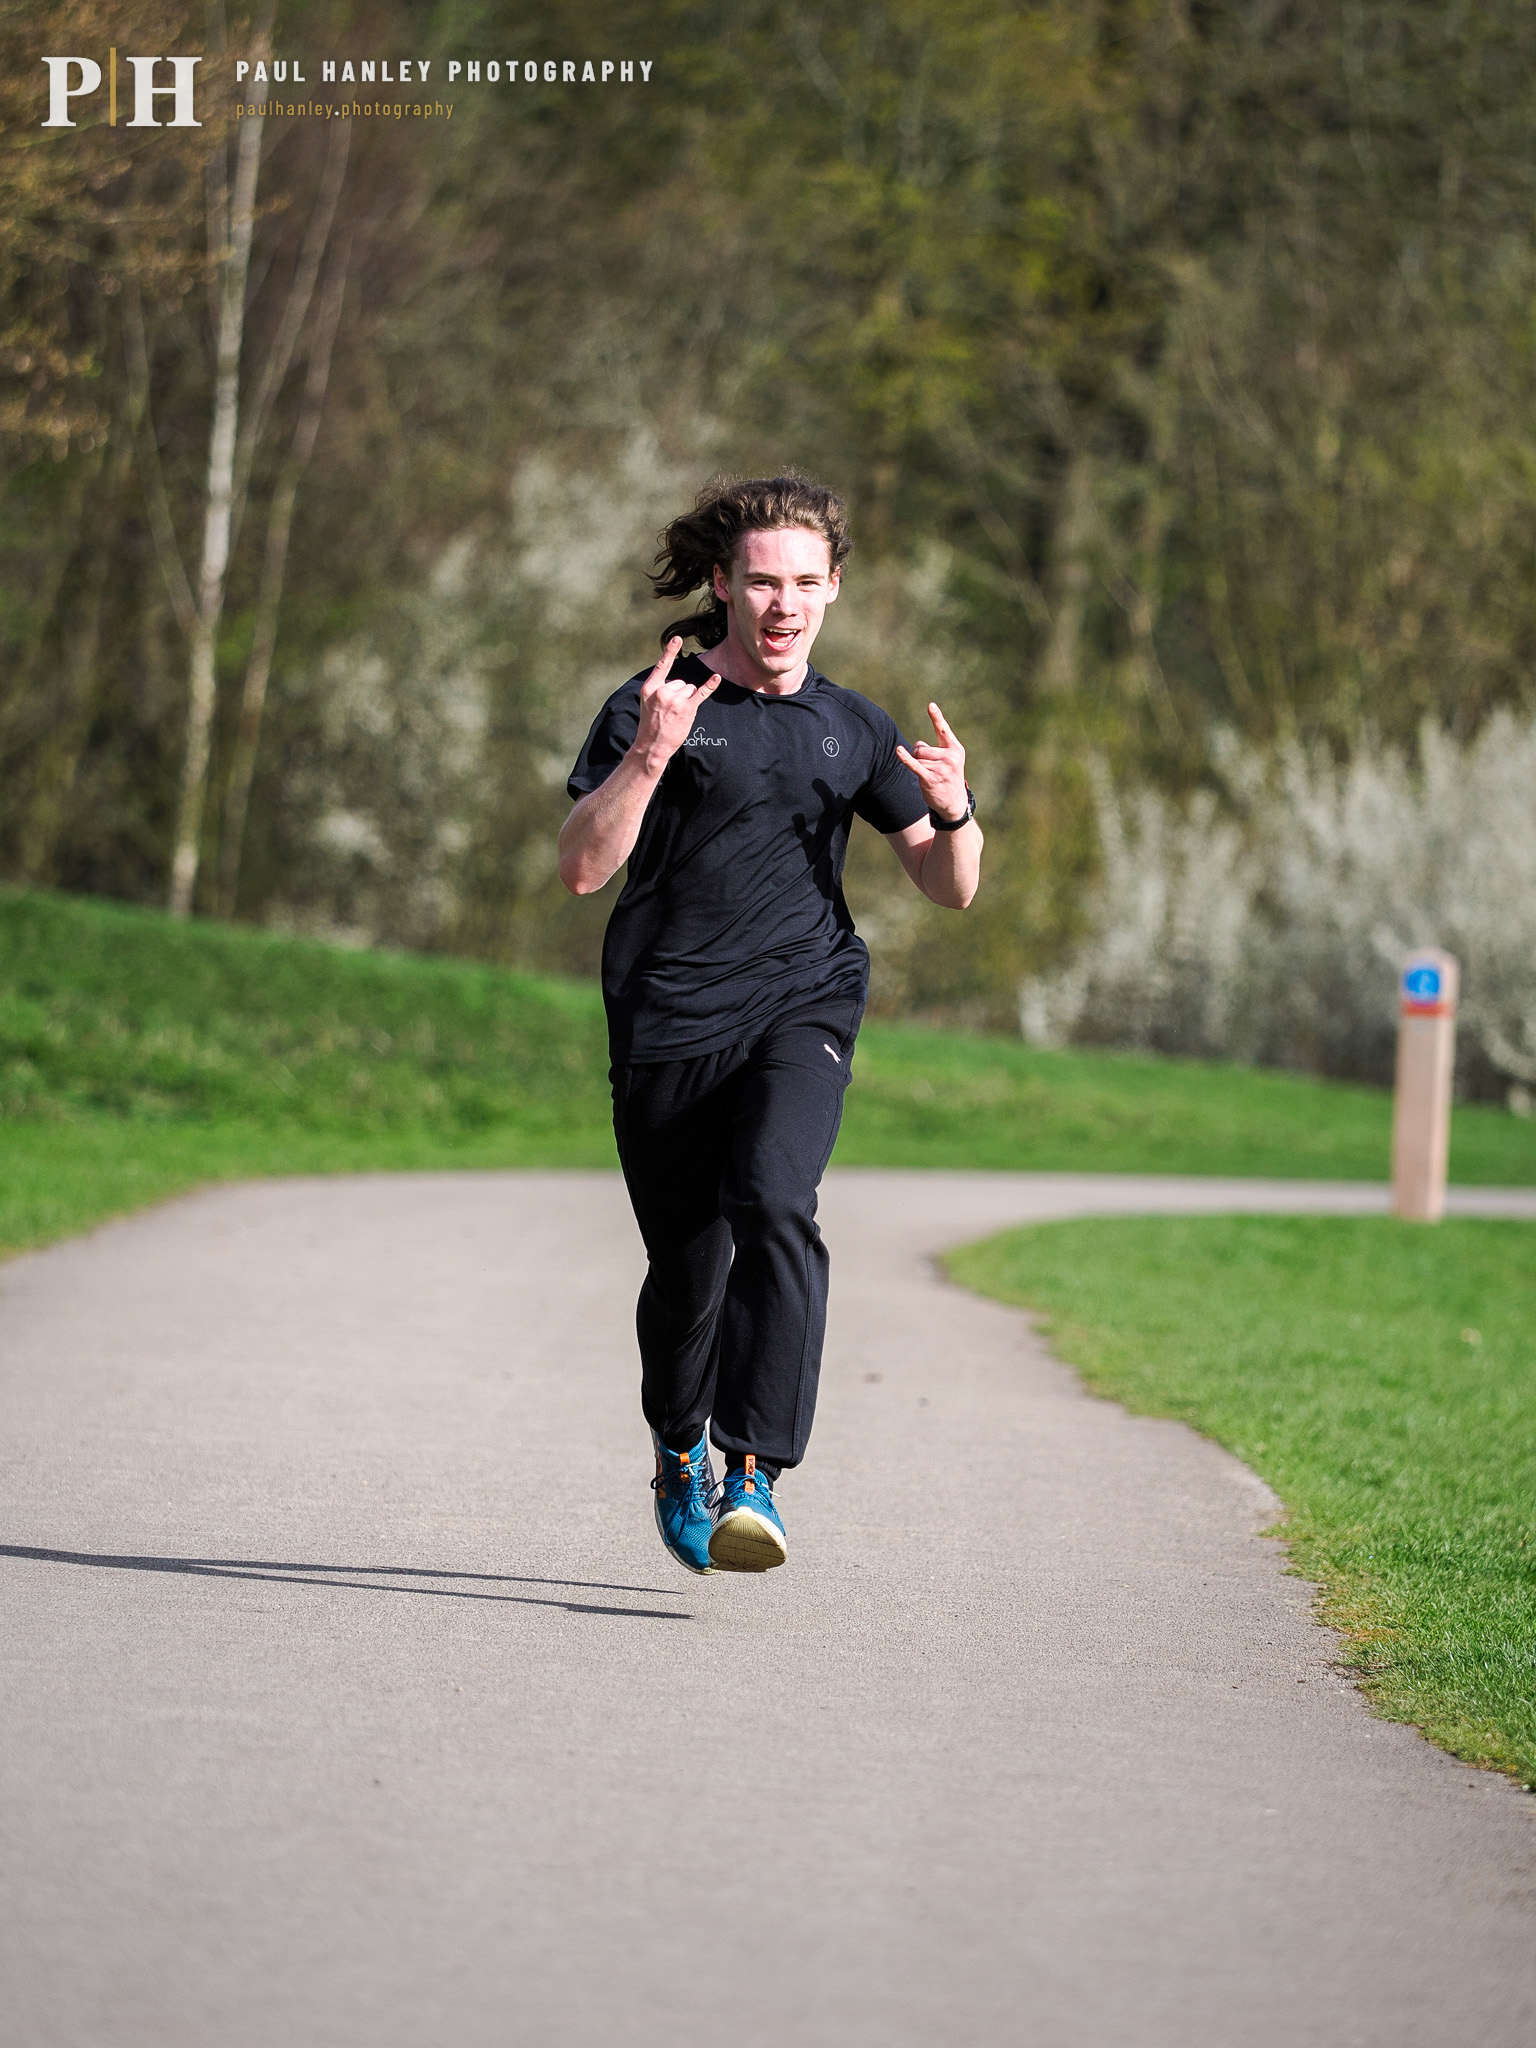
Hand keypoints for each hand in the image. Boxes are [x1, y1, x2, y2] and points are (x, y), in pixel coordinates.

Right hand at [629, 635, 721, 773]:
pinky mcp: (686, 709)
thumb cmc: (651, 725)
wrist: (651, 746)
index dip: (670, 651)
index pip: (662, 666)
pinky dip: (710, 685)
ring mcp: (674, 700)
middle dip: (680, 694)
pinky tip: (716, 677)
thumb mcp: (648, 703)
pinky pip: (701, 693)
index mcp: (649, 688)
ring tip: (676, 715)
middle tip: (670, 711)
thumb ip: (659, 690)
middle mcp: (662, 691)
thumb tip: (680, 684)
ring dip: (687, 700)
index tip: (677, 638)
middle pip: (681, 682)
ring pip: (689, 689)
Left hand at [896, 702, 968, 822]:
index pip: (942, 729)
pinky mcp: (930, 779)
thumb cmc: (949, 778)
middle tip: (932, 768)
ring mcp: (940, 769)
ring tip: (931, 776)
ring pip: (917, 758)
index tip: (930, 705)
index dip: (936, 717)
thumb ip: (935, 748)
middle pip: (921, 747)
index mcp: (955, 749)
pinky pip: (914, 765)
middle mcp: (949, 757)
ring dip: (919, 767)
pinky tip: (898, 750)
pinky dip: (905, 758)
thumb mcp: (950, 760)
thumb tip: (915, 746)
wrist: (954, 803)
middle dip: (920, 756)